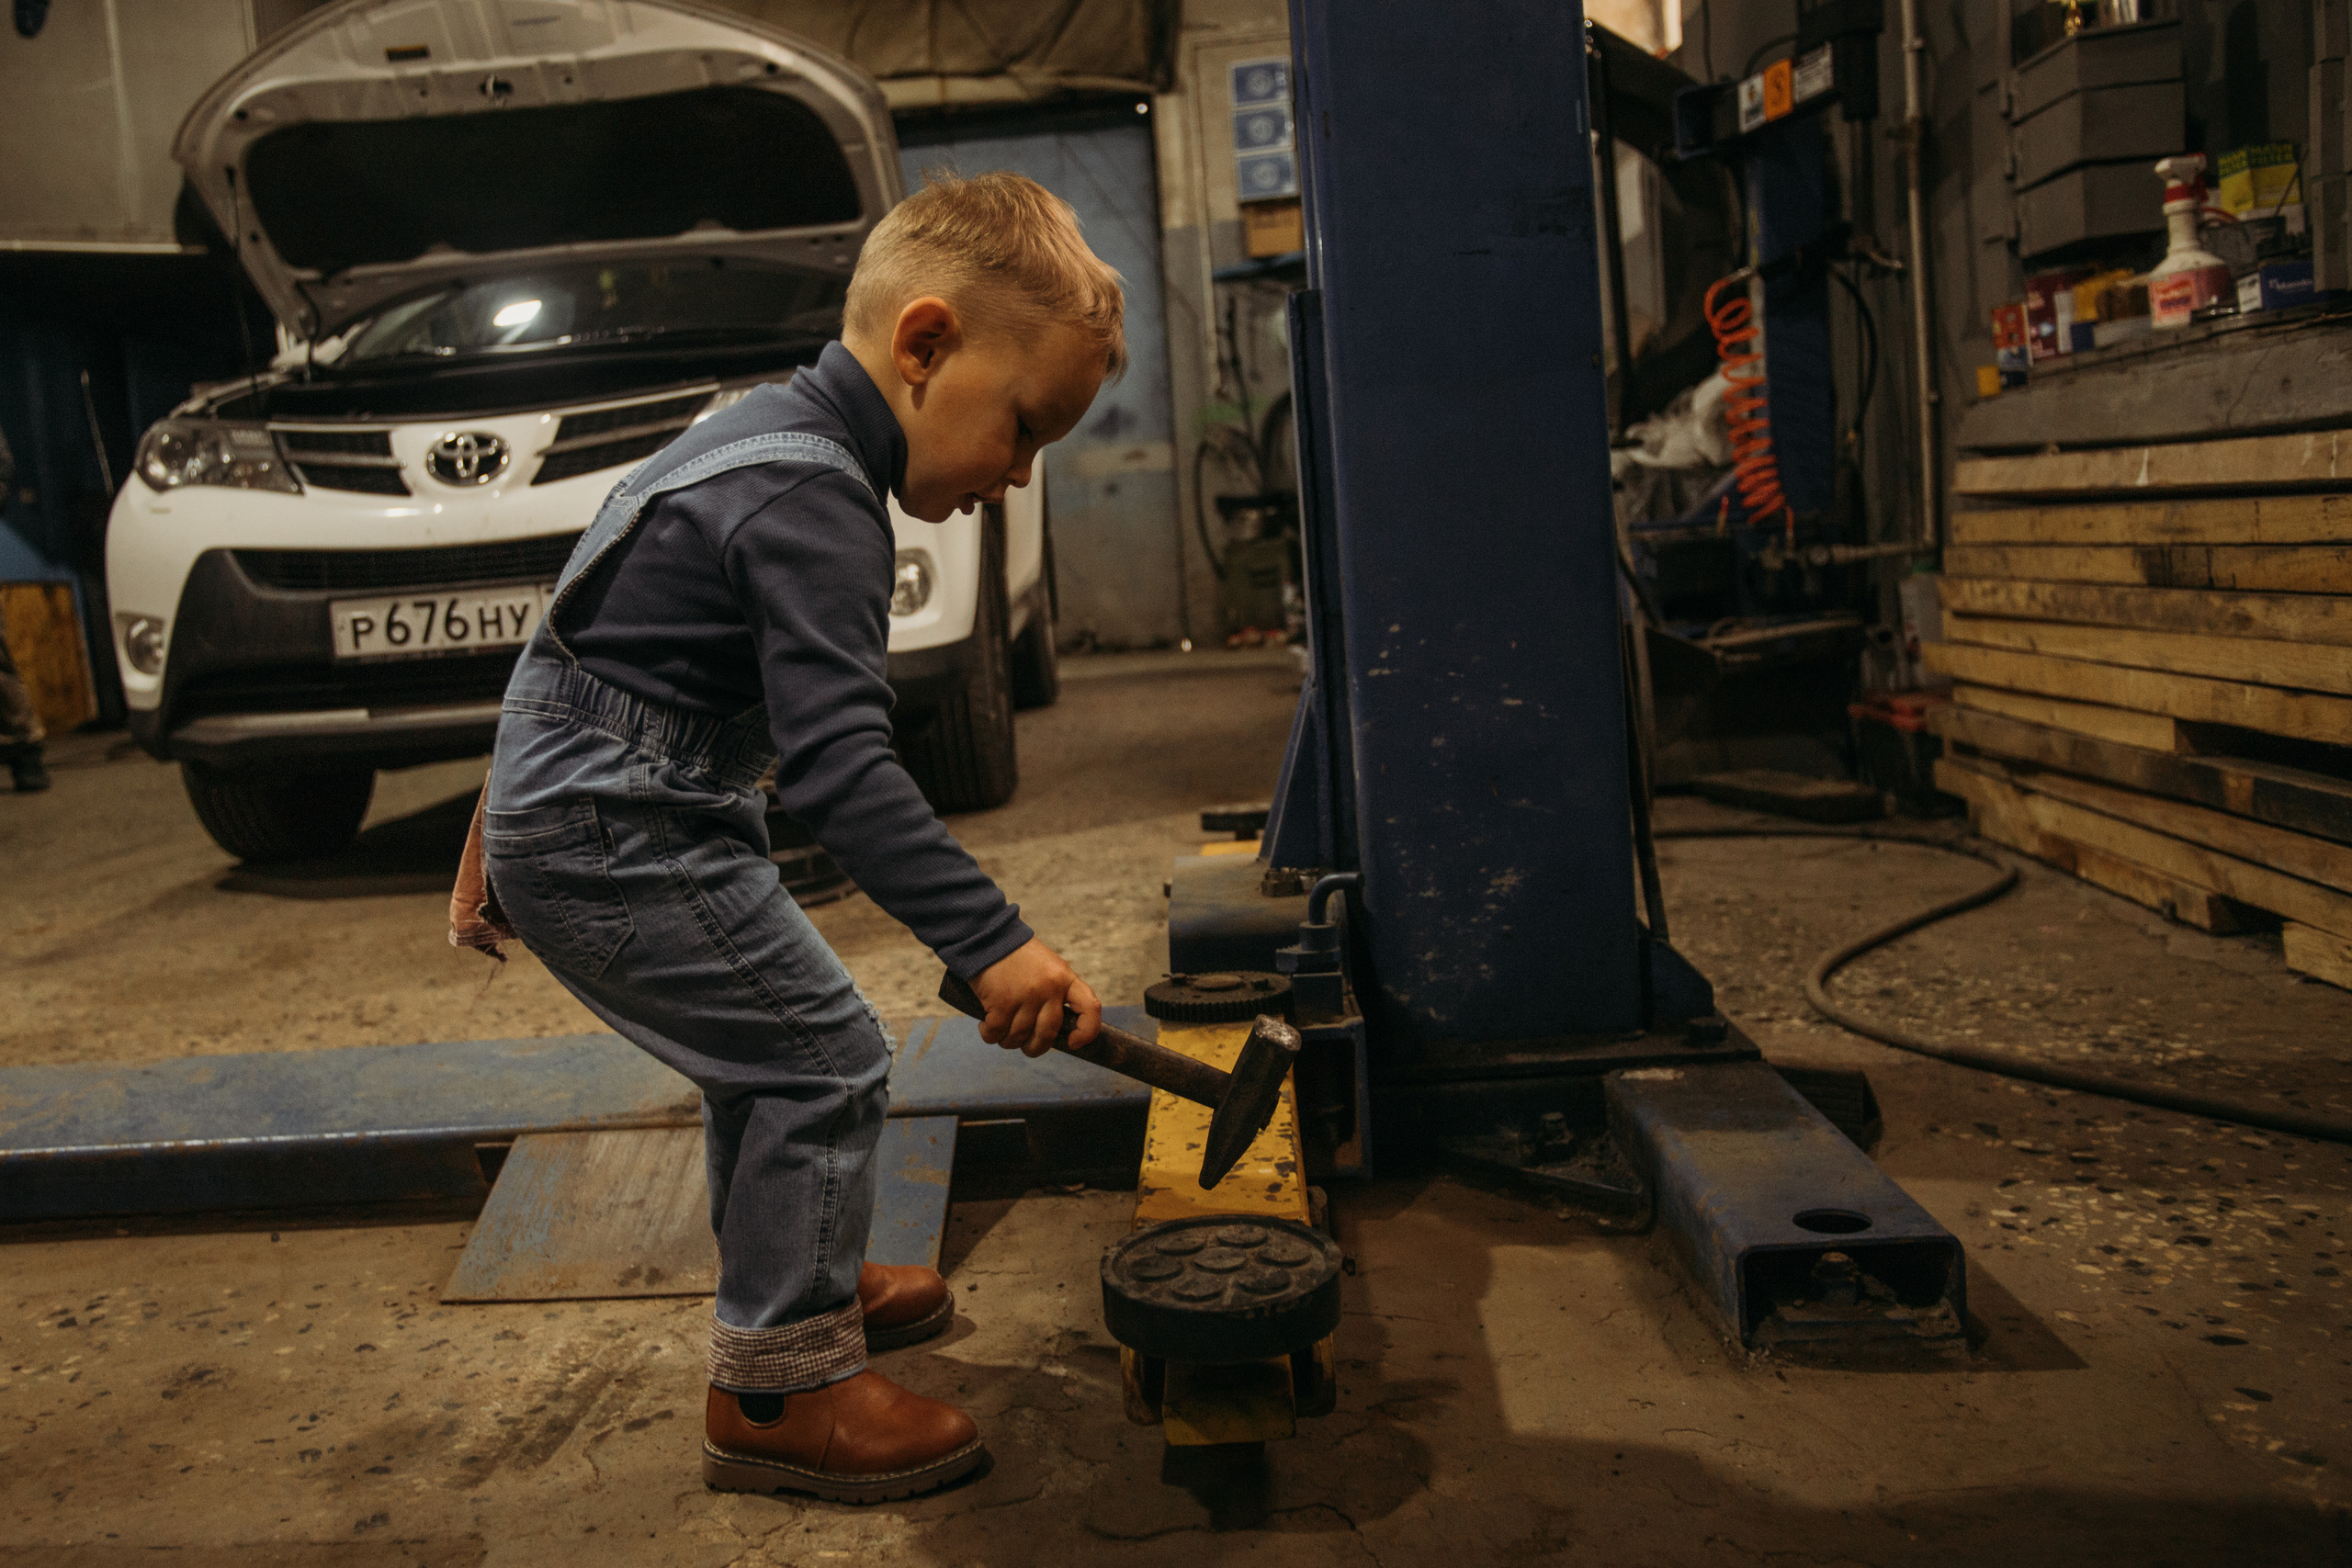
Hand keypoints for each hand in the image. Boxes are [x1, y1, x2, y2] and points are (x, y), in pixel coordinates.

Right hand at [971, 938, 1101, 1057]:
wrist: (988, 937)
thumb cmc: (1018, 957)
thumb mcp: (1048, 968)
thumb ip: (1056, 994)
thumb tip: (1056, 1031)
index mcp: (1065, 978)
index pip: (1090, 1009)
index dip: (1087, 1032)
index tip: (1074, 1042)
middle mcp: (1049, 989)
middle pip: (1048, 1034)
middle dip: (1035, 1047)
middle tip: (1025, 1045)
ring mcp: (1026, 996)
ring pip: (1019, 1037)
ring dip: (1007, 1040)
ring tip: (1001, 1030)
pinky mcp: (1001, 1002)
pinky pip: (997, 1033)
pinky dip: (990, 1034)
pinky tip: (986, 1027)